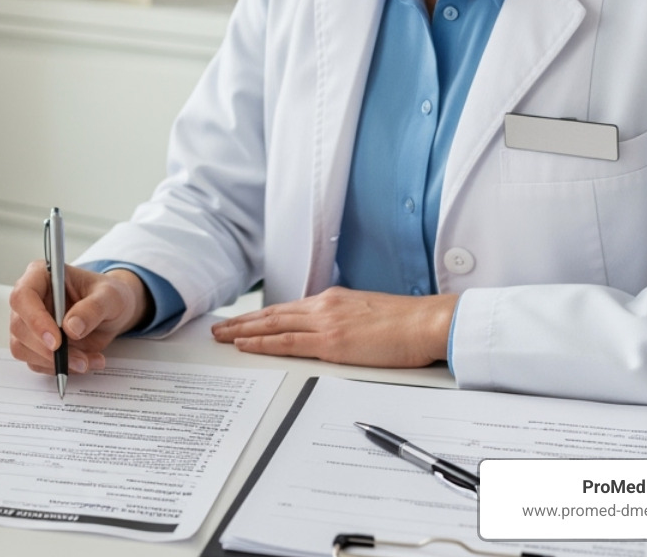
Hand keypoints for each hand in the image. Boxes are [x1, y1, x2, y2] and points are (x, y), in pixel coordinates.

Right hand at [8, 261, 152, 375]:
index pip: (23, 296)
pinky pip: (37, 362)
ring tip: (88, 361)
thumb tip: (71, 327)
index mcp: (41, 275)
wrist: (113, 314)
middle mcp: (29, 299)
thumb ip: (92, 309)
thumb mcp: (110, 297)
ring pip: (23, 348)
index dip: (35, 320)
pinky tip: (85, 361)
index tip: (57, 342)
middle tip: (80, 359)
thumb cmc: (108, 296)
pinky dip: (60, 368)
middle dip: (47, 350)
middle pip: (19, 327)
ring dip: (55, 362)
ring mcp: (29, 323)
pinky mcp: (35, 344)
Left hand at [211, 286, 456, 366]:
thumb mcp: (369, 315)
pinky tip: (245, 345)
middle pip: (273, 314)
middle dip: (243, 322)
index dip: (262, 317)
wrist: (427, 322)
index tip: (243, 322)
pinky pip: (287, 342)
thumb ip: (346, 320)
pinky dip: (262, 343)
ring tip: (221, 337)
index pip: (288, 309)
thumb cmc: (407, 323)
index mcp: (333, 301)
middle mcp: (324, 307)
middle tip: (219, 329)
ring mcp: (326, 323)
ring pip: (273, 325)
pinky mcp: (331, 341)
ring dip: (243, 331)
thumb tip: (336, 332)